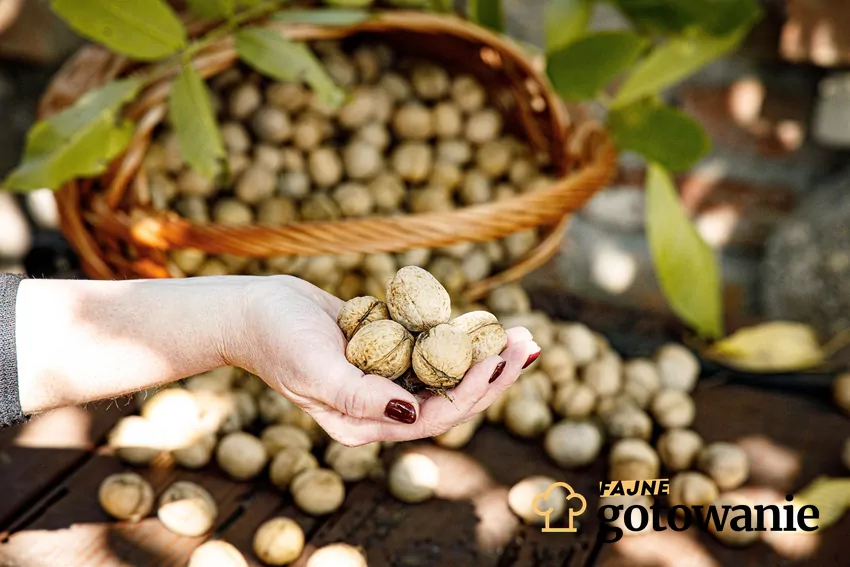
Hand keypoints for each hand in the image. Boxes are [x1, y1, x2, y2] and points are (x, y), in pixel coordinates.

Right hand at [229, 275, 540, 445]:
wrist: (251, 311)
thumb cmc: (276, 339)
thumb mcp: (315, 369)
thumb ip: (361, 396)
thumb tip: (411, 413)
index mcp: (366, 424)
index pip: (434, 416)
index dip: (473, 390)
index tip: (499, 359)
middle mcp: (380, 408)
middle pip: (451, 397)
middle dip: (493, 374)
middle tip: (529, 344)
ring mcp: (383, 379)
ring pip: (446, 373)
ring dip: (483, 354)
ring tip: (520, 333)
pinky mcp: (385, 351)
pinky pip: (429, 349)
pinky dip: (457, 337)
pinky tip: (482, 321)